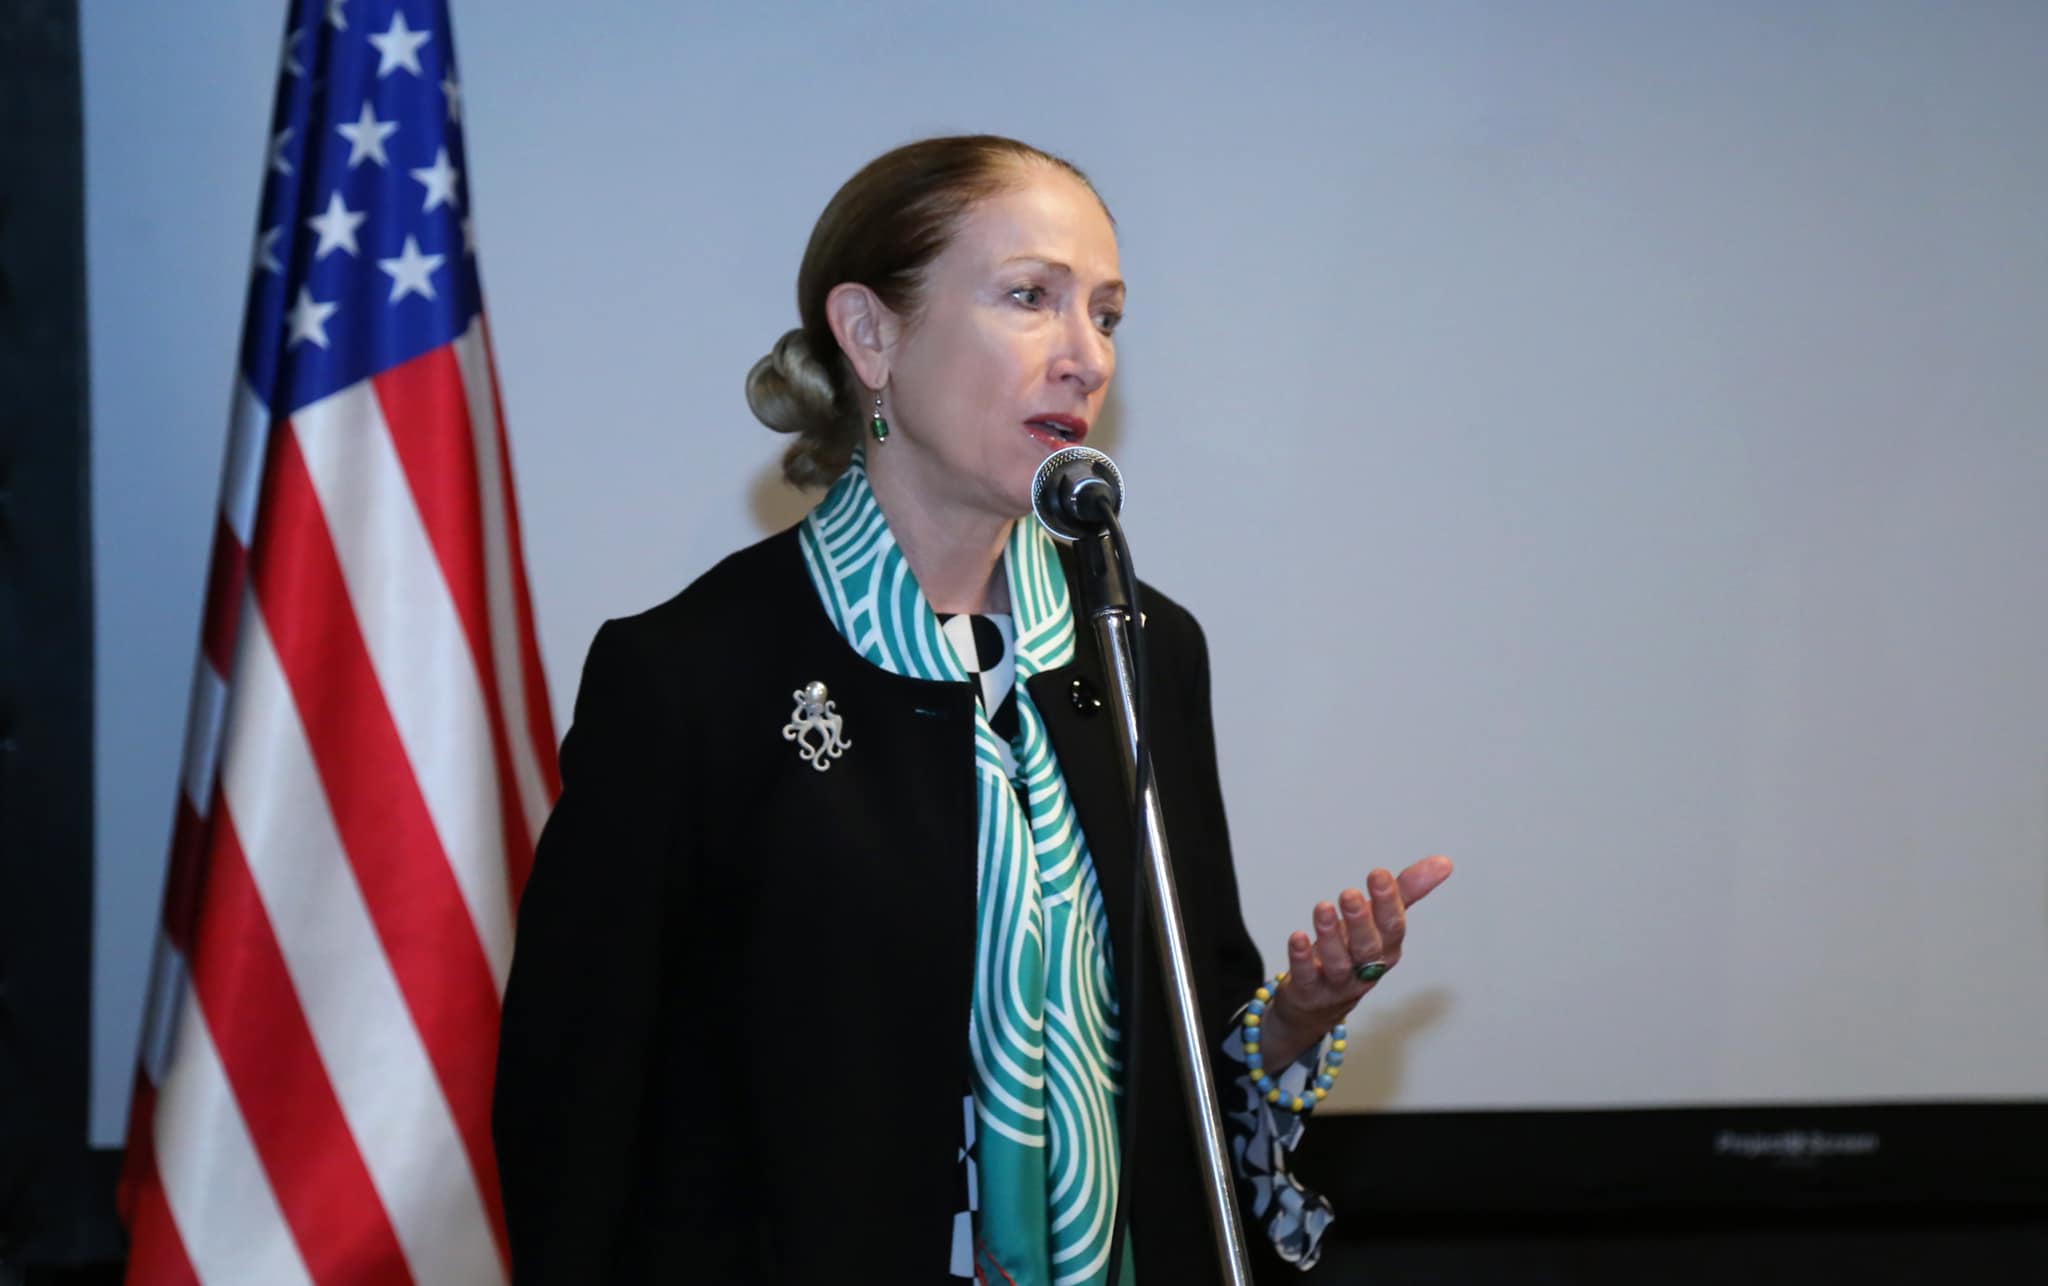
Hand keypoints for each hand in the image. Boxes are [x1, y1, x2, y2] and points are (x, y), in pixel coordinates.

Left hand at [1257, 855, 1453, 1067]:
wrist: (1320, 1000)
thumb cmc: (1354, 950)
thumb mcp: (1380, 920)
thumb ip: (1406, 891)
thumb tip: (1445, 862)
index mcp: (1387, 947)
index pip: (1393, 926)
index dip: (1388, 902)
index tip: (1379, 874)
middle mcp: (1366, 968)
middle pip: (1367, 947)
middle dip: (1360, 921)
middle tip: (1348, 894)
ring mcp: (1338, 983)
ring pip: (1338, 963)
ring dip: (1330, 937)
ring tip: (1323, 908)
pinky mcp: (1309, 991)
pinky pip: (1307, 977)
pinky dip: (1302, 958)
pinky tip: (1297, 937)